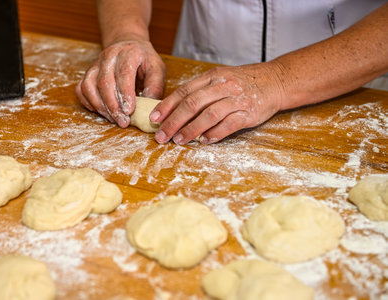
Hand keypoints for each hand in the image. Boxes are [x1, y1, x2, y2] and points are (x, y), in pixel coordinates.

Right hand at [75, 40, 165, 126]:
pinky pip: (81, 89)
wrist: (129, 46)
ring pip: (89, 86)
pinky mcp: (88, 72)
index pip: (123, 74)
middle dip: (113, 106)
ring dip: (100, 106)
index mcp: (128, 53)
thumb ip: (155, 87)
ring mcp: (96, 64)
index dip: (125, 94)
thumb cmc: (144, 61)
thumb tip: (149, 108)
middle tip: (123, 121)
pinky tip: (101, 111)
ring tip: (113, 119)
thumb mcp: (157, 69)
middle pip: (104, 82)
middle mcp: (109, 56)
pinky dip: (88, 102)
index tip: (129, 111)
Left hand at [149, 63, 285, 143]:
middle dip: (173, 121)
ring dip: (191, 130)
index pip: (184, 91)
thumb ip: (200, 91)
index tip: (154, 119)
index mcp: (212, 77)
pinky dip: (214, 134)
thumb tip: (174, 109)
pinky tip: (204, 141)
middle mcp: (223, 86)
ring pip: (208, 115)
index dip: (167, 106)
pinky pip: (228, 125)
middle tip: (162, 135)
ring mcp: (236, 100)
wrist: (275, 81)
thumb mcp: (220, 79)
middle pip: (192, 104)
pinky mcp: (248, 113)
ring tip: (179, 140)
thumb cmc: (243, 82)